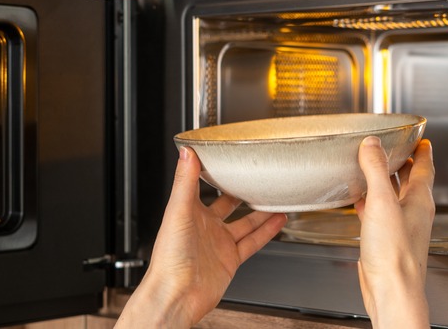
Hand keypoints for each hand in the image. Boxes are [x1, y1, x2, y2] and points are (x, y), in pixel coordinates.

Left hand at [116, 146, 286, 327]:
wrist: (177, 295)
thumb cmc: (169, 258)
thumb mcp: (178, 211)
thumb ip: (184, 181)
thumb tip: (186, 152)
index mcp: (189, 212)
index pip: (202, 186)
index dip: (213, 172)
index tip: (226, 157)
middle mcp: (204, 227)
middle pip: (228, 204)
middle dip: (241, 191)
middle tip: (256, 177)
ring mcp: (219, 243)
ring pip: (245, 222)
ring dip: (261, 211)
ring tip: (276, 196)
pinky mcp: (231, 259)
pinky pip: (253, 242)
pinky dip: (267, 231)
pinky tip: (278, 221)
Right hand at [354, 137, 434, 328]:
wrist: (391, 290)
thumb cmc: (394, 253)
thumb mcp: (382, 202)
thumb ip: (375, 170)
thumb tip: (372, 145)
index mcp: (420, 200)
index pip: (425, 168)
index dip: (422, 151)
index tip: (420, 139)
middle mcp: (413, 213)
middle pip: (411, 181)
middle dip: (403, 164)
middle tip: (394, 150)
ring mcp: (401, 227)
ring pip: (394, 197)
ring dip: (385, 182)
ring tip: (373, 171)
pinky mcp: (387, 241)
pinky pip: (379, 215)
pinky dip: (371, 204)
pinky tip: (359, 203)